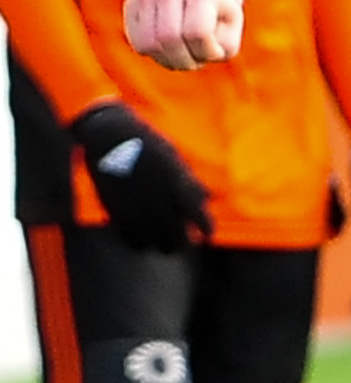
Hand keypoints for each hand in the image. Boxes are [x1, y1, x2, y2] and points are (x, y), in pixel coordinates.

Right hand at [69, 103, 211, 251]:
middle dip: (183, 241)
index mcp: (181, 192)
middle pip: (180, 243)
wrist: (110, 136)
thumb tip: (208, 198)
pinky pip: (134, 243)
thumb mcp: (174, 160)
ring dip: (162, 243)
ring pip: (157, 247)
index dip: (207, 231)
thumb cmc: (147, 143)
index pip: (205, 225)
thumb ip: (190, 182)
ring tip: (162, 237)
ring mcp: (139, 214)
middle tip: (182, 238)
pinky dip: (141, 242)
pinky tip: (142, 234)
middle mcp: (162, 207)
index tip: (206, 234)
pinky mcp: (118, 216)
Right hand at [123, 0, 244, 69]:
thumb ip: (220, 47)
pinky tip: (165, 43)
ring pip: (149, 44)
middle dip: (185, 59)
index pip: (197, 33)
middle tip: (196, 53)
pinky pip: (137, 43)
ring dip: (169, 59)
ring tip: (182, 48)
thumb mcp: (230, 40)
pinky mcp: (131, 3)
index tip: (215, 45)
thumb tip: (193, 40)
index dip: (207, 52)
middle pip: (169, 39)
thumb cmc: (218, 24)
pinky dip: (153, 53)